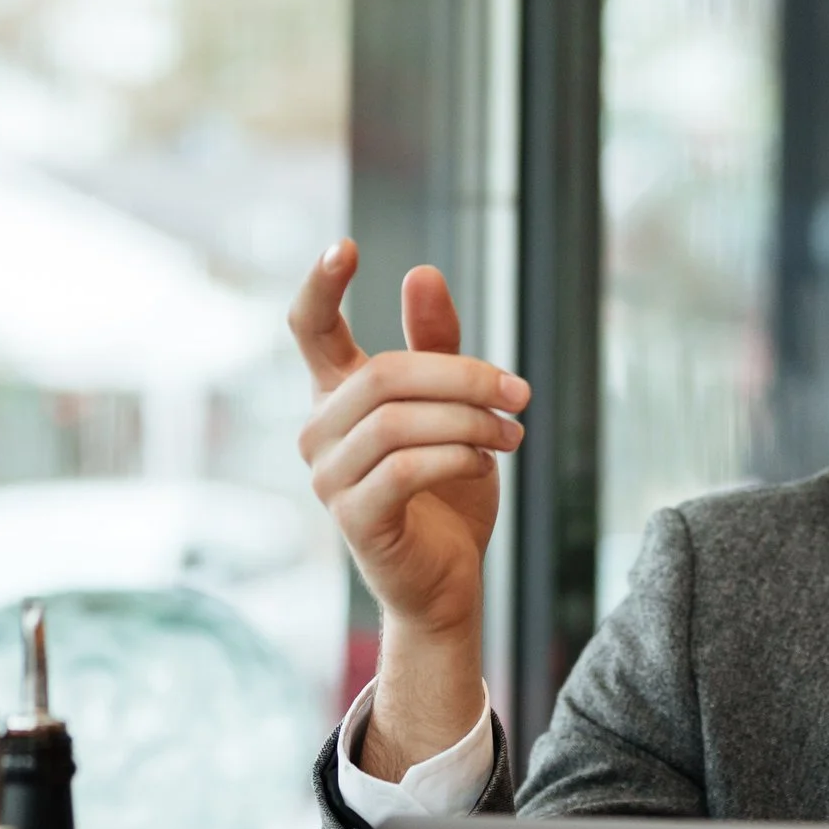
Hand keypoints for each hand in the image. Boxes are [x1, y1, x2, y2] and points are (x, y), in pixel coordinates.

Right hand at [293, 241, 528, 644]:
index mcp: (337, 398)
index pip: (308, 330)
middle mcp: (321, 433)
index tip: (346, 246)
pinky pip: (405, 467)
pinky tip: (486, 463)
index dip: (320, 287)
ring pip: (398, 421)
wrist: (449, 582)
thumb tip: (420, 272)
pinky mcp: (354, 518)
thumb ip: (437, 347)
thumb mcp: (452, 409)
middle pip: (383, 374)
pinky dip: (457, 457)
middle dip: (462, 376)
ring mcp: (329, 478)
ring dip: (470, 421)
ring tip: (513, 434)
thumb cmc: (447, 493)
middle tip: (520, 391)